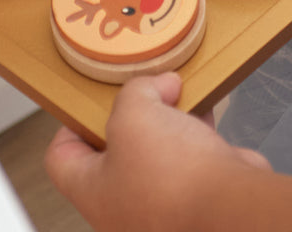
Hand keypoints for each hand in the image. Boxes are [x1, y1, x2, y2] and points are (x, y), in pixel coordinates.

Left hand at [45, 72, 270, 231]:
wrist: (229, 206)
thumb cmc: (171, 178)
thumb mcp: (134, 113)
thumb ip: (136, 91)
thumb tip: (160, 86)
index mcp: (93, 192)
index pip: (61, 158)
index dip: (71, 125)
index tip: (88, 102)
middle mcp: (124, 205)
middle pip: (115, 148)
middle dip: (132, 113)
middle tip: (141, 90)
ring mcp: (161, 202)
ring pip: (156, 149)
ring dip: (167, 117)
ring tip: (175, 90)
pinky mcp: (195, 195)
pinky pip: (189, 154)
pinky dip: (195, 129)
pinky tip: (202, 106)